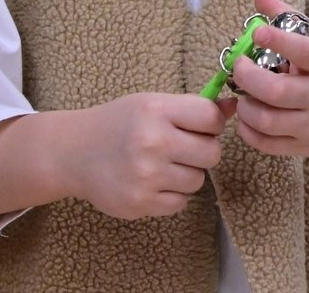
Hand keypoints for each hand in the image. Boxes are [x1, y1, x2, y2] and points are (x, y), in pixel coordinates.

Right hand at [60, 91, 225, 219]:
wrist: (74, 152)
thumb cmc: (120, 123)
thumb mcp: (154, 104)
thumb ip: (194, 107)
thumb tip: (234, 106)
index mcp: (157, 111)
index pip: (212, 118)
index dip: (212, 124)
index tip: (200, 127)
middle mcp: (152, 142)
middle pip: (212, 153)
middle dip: (203, 151)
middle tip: (183, 149)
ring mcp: (145, 175)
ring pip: (198, 180)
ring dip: (187, 174)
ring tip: (164, 165)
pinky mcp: (138, 203)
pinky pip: (180, 203)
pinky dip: (172, 195)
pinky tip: (154, 183)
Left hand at [225, 0, 308, 164]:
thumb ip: (293, 19)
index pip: (306, 52)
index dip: (280, 41)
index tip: (259, 31)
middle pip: (278, 91)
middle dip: (248, 77)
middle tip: (239, 66)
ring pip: (268, 121)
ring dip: (246, 106)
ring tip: (243, 94)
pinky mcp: (307, 147)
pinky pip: (268, 144)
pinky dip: (249, 131)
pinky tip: (248, 116)